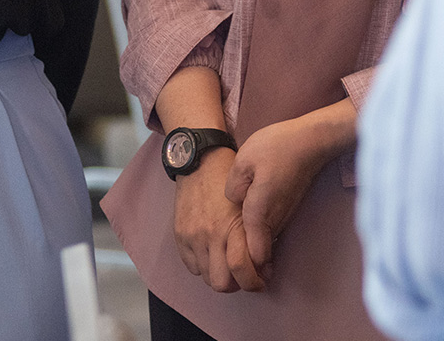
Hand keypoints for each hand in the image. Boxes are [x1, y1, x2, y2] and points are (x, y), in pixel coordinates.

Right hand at [171, 148, 263, 292]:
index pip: (242, 269)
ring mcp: (192, 236)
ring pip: (206, 278)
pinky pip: (191, 266)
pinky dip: (203, 266)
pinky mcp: (179, 234)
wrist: (200, 160)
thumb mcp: (251, 204)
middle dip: (237, 284)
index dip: (255, 281)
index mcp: (232, 226)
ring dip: (220, 276)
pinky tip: (212, 254)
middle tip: (245, 275)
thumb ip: (257, 236)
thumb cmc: (231, 180)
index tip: (262, 279)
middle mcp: (210, 234)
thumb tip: (264, 265)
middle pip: (222, 283)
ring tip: (228, 264)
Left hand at [224, 103, 354, 281]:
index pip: (253, 251)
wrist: (310, 141)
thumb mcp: (244, 159)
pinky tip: (249, 239)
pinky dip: (260, 241)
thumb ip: (233, 185)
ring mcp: (283, 215)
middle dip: (247, 267)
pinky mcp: (287, 209)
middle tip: (229, 273)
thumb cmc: (276, 146)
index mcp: (259, 209)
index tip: (232, 274)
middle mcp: (274, 218)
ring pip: (267, 245)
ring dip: (254, 255)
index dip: (244, 267)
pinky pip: (272, 233)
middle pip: (261, 255)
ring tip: (235, 261)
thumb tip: (231, 201)